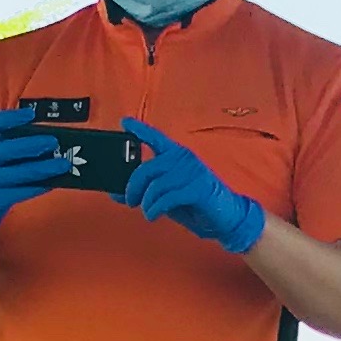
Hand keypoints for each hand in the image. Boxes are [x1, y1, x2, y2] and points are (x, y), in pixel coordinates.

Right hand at [0, 106, 74, 249]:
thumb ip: (8, 141)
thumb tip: (43, 134)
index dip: (10, 118)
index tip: (31, 114)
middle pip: (6, 150)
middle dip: (33, 145)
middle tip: (54, 142)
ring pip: (19, 173)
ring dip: (44, 168)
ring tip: (63, 164)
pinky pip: (22, 192)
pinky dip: (39, 186)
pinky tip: (53, 181)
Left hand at [113, 116, 267, 255]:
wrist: (224, 218)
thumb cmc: (194, 204)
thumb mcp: (163, 196)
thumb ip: (143, 190)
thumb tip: (115, 193)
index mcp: (176, 155)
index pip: (155, 138)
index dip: (139, 129)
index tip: (124, 122)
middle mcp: (184, 158)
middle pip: (146, 168)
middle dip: (132, 188)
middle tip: (131, 201)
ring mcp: (192, 172)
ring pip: (155, 185)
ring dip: (147, 202)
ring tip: (148, 211)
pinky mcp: (198, 188)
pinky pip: (167, 197)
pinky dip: (155, 209)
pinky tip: (153, 215)